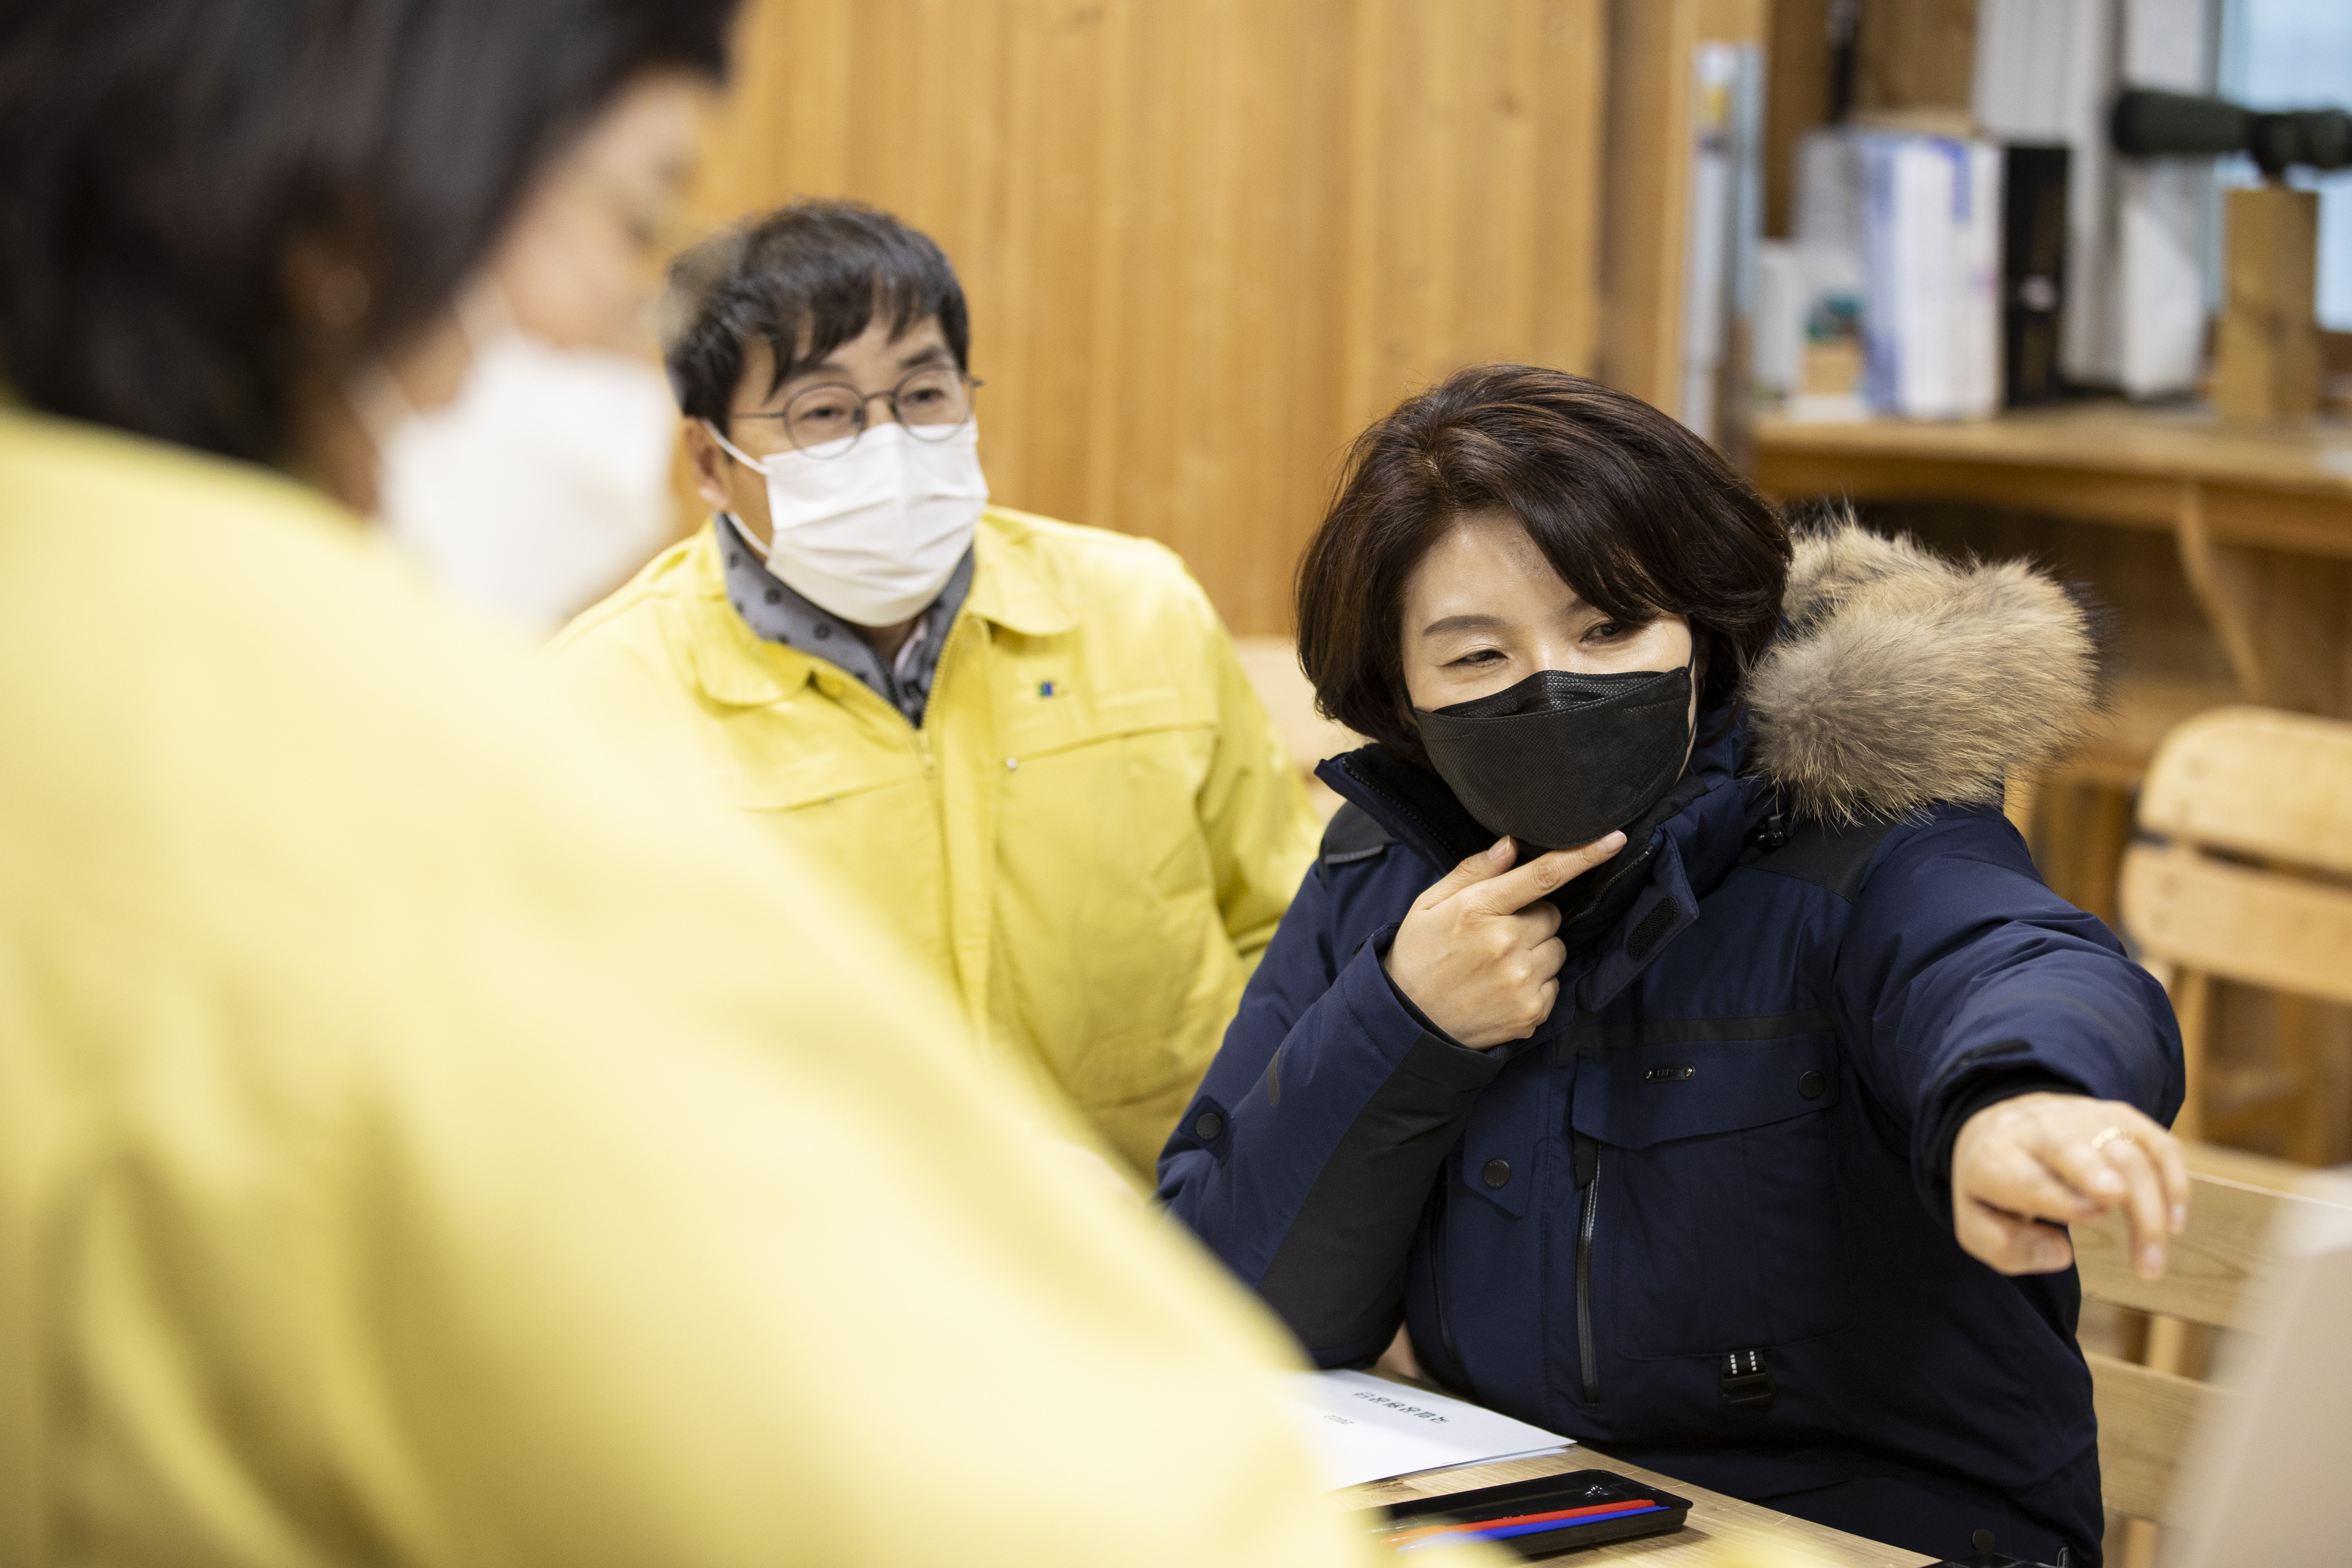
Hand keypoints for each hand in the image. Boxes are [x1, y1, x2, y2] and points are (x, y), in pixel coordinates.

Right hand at [1381, 832, 1625, 1048]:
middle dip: (1532, 919)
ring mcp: (1521, 981)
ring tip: (1498, 964)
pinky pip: (1554, 984)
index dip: (1583, 855)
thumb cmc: (1418, 955)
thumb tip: (1511, 845)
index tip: (1615, 839)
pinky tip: (1503, 988)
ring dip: (1537, 952)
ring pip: (1557, 949)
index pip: (1543, 876)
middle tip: (1497, 934)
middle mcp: (1505, 944)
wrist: (1408, 1022)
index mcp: (1479, 910)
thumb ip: (1472, 872)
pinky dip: (1536, 984)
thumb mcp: (1429, 905)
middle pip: (1552, 915)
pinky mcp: (1531, 1012)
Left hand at [1951, 1093, 2188, 1280]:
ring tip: (2152, 1264)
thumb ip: (2006, 1247)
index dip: (2059, 1198)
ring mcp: (2083, 1119)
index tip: (2091, 1216)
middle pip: (2073, 1151)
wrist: (2004, 1124)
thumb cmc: (1995, 1189)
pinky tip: (2175, 1223)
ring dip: (2148, 1207)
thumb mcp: (1977, 1222)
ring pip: (2127, 1154)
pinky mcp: (2121, 1117)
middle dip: (2095, 1172)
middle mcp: (2039, 1130)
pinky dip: (2174, 1181)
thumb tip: (2061, 1254)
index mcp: (1995, 1158)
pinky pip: (2159, 1144)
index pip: (2025, 1178)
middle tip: (2116, 1197)